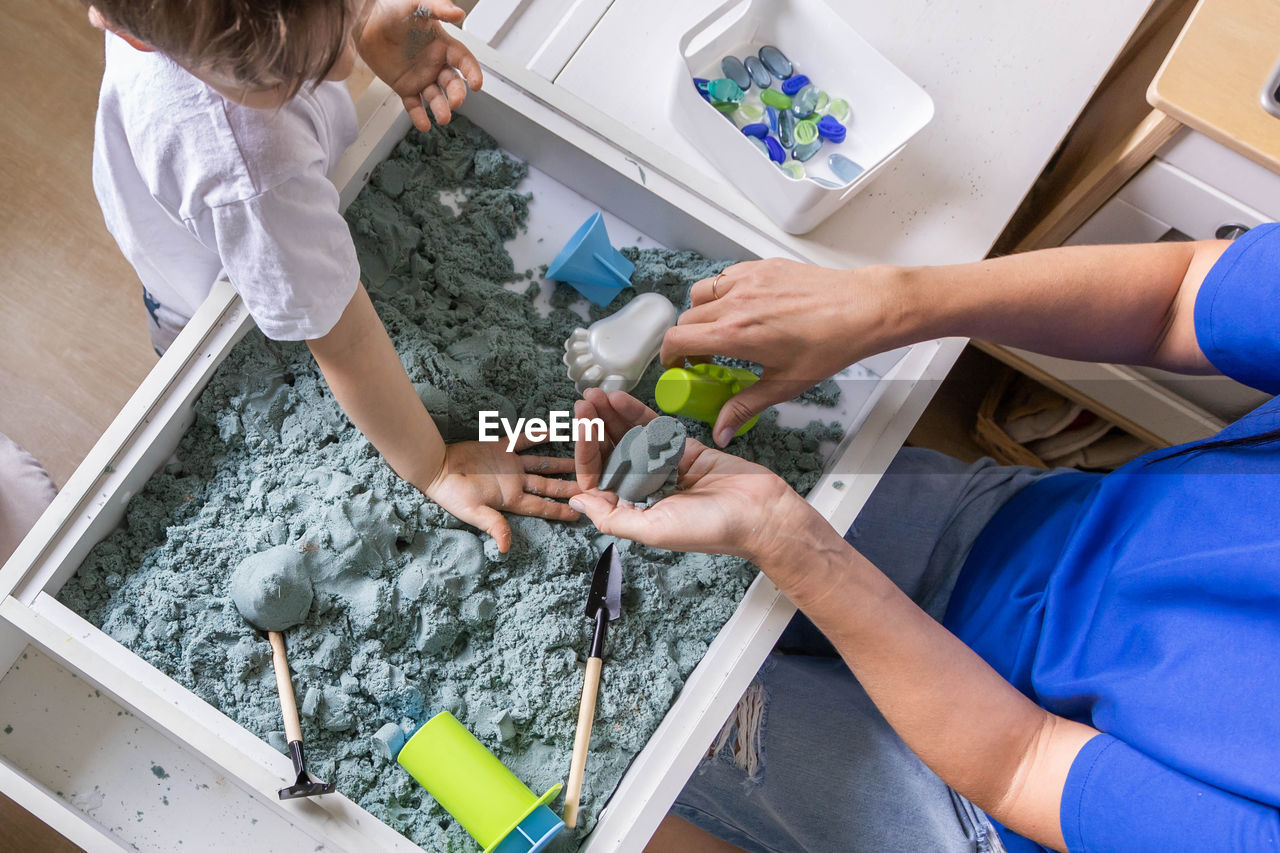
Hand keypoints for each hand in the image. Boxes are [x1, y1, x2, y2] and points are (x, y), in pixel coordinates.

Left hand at [357, 0, 483, 131]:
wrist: (364, 22)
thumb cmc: (391, 10)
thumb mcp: (416, 6)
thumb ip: (437, 8)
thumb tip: (458, 14)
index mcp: (443, 46)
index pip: (464, 61)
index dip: (472, 72)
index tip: (476, 84)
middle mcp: (435, 64)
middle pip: (453, 84)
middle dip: (457, 95)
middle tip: (455, 102)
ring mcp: (421, 78)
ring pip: (436, 98)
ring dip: (441, 109)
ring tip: (442, 118)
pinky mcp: (404, 87)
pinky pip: (414, 105)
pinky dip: (419, 116)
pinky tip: (424, 125)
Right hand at [426, 436, 579, 552]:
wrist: (436, 468)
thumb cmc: (452, 494)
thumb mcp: (473, 512)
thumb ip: (493, 525)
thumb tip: (505, 548)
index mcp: (511, 499)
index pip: (542, 506)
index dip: (561, 510)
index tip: (582, 514)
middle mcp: (515, 483)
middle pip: (548, 485)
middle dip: (570, 487)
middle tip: (594, 485)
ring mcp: (510, 465)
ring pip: (542, 463)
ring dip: (562, 462)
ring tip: (584, 460)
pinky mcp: (501, 447)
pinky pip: (525, 439)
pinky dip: (539, 434)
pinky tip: (557, 430)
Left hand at [569, 389, 822, 572]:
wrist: (760, 513)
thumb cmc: (711, 530)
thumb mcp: (654, 530)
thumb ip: (612, 518)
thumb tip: (577, 503)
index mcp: (634, 509)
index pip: (599, 477)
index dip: (586, 452)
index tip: (582, 427)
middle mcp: (645, 488)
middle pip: (611, 453)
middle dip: (595, 427)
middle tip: (583, 403)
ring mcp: (663, 466)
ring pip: (629, 437)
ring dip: (611, 416)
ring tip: (595, 394)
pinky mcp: (683, 450)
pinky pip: (655, 428)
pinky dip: (636, 412)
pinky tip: (620, 398)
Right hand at [660, 259, 901, 445]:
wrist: (861, 309)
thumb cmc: (828, 345)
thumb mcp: (783, 384)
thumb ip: (744, 407)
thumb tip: (721, 432)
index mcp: (735, 333)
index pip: (677, 339)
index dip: (669, 356)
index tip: (679, 366)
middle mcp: (734, 302)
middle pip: (686, 319)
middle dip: (687, 340)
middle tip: (705, 358)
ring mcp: (746, 280)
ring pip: (701, 293)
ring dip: (701, 313)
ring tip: (721, 331)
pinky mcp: (760, 266)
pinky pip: (725, 277)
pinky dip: (724, 293)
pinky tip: (745, 309)